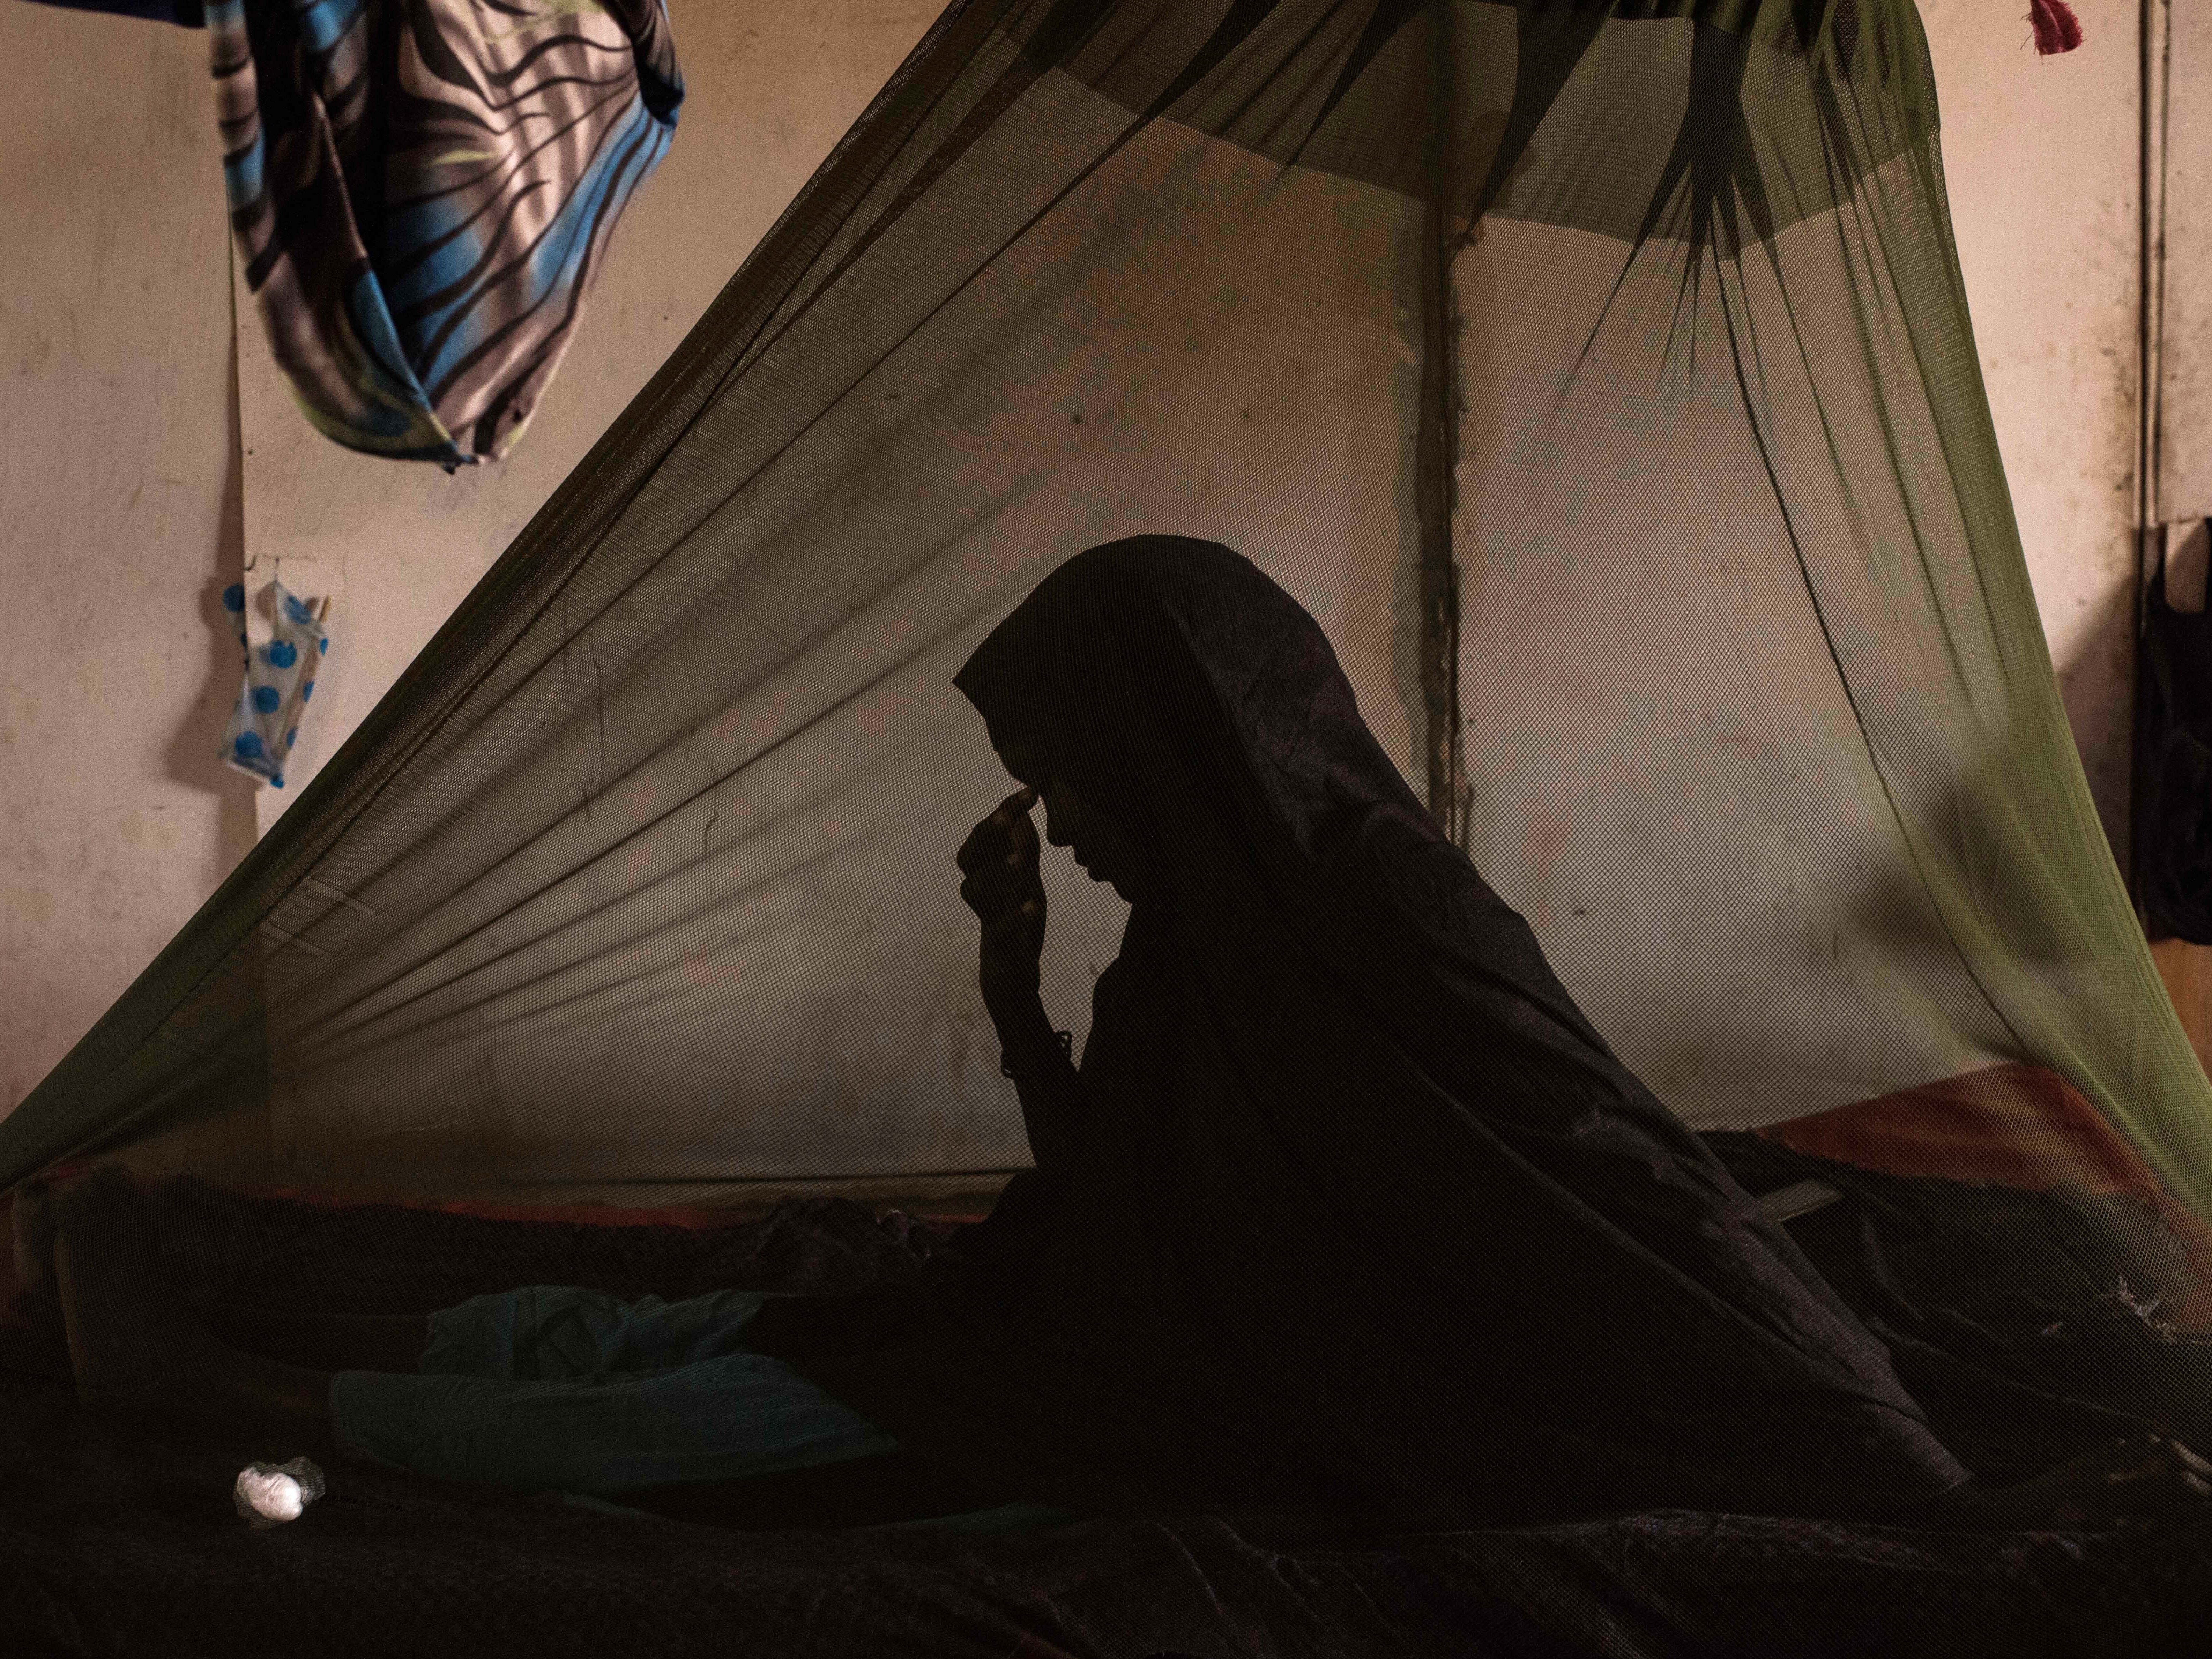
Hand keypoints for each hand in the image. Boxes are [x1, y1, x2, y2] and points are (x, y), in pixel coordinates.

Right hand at [958, 786, 1044, 1010]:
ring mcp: (987, 918)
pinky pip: (999, 929)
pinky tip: (1032, 906)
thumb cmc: (1016, 925)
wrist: (1012, 976)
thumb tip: (1022, 813)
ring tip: (1020, 861)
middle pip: (968, 857)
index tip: (1030, 790)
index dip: (1003, 812)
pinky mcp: (998, 946)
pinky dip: (1014, 917)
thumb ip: (1023, 851)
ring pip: (973, 891)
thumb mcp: (1026, 884)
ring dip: (995, 873)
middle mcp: (982, 892)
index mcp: (989, 873)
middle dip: (987, 833)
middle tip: (1008, 816)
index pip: (987, 836)